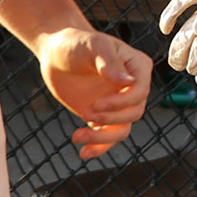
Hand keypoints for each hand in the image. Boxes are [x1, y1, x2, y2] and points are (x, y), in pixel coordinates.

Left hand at [36, 27, 151, 157]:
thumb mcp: (93, 46)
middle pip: (134, 112)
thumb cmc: (77, 43)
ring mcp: (117, 103)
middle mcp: (132, 87)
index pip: (140, 92)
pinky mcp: (101, 115)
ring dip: (103, 138)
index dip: (122, 102)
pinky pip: (107, 137)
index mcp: (137, 67)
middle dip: (111, 118)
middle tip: (88, 111)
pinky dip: (98, 147)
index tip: (97, 103)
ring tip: (78, 136)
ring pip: (122, 129)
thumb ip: (109, 63)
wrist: (56, 52)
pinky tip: (83, 153)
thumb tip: (128, 81)